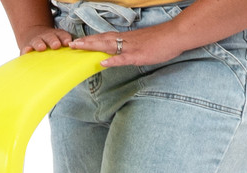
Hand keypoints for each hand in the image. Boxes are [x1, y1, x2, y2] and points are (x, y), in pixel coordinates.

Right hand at [18, 25, 72, 53]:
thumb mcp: (59, 39)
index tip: (68, 43)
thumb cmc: (49, 42)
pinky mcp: (26, 47)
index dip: (64, 38)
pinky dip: (26, 50)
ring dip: (39, 44)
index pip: (61, 35)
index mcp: (55, 35)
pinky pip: (26, 49)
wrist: (33, 34)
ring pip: (37, 42)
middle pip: (50, 37)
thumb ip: (65, 43)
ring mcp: (35, 41)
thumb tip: (73, 48)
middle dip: (53, 41)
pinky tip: (27, 51)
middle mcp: (45, 37)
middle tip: (56, 45)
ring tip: (42, 48)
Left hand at [69, 23, 187, 66]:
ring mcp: (131, 47)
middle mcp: (125, 41)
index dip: (90, 41)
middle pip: (102, 40)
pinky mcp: (139, 55)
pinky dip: (113, 61)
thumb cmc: (160, 40)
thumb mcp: (140, 44)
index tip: (77, 43)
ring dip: (93, 46)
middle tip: (71, 44)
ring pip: (109, 46)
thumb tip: (116, 55)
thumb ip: (127, 50)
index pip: (104, 38)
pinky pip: (124, 58)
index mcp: (125, 39)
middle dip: (86, 43)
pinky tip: (103, 62)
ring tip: (79, 47)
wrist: (175, 35)